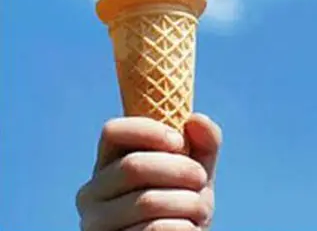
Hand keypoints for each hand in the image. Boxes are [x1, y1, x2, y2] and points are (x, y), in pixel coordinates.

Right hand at [76, 113, 221, 230]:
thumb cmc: (184, 208)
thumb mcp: (197, 172)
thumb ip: (203, 142)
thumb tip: (195, 119)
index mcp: (107, 166)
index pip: (113, 131)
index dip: (149, 131)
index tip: (180, 142)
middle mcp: (91, 195)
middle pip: (133, 166)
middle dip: (179, 169)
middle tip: (200, 178)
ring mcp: (95, 226)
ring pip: (146, 202)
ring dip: (188, 202)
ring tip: (200, 210)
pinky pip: (155, 230)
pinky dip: (184, 227)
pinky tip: (190, 229)